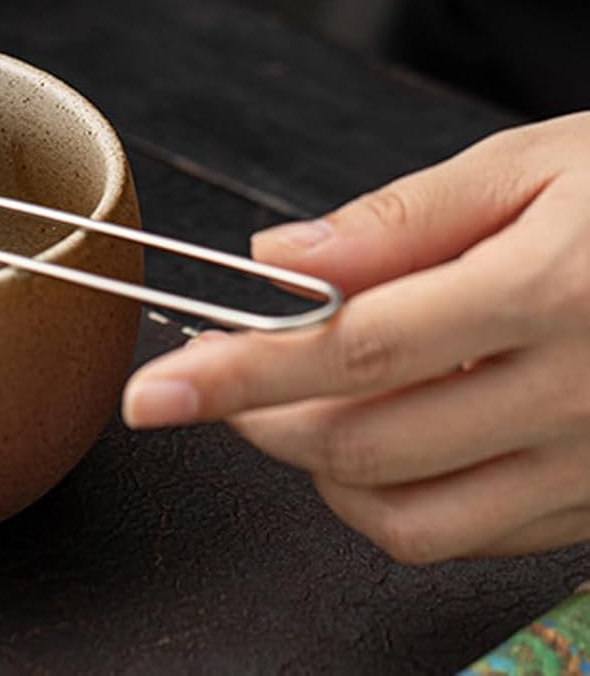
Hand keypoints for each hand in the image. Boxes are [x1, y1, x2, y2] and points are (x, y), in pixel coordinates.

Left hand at [121, 113, 589, 562]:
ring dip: (315, 469)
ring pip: (411, 517)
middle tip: (209, 374)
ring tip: (283, 403)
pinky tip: (375, 430)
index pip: (350, 351)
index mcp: (544, 292)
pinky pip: (474, 536)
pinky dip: (393, 499)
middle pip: (364, 444)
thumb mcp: (528, 167)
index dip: (236, 374)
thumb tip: (278, 261)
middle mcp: (576, 398)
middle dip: (257, 417)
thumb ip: (397, 222)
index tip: (154, 391)